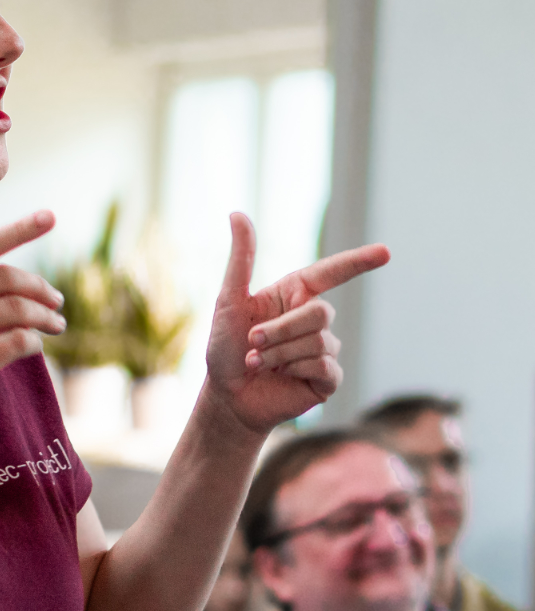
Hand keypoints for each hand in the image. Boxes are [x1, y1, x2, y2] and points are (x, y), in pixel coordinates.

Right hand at [0, 210, 64, 456]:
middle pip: (4, 277)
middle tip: (57, 300)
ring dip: (45, 315)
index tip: (51, 216)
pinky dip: (34, 342)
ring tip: (56, 324)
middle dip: (40, 287)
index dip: (19, 229)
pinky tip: (35, 346)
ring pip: (16, 309)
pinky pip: (18, 341)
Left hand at [205, 213, 388, 434]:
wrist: (227, 397)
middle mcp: (313, 320)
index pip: (332, 272)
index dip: (358, 262)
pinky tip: (282, 376)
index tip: (385, 252)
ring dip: (280, 353)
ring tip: (258, 362)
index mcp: (295, 295)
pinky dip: (296, 370)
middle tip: (252, 341)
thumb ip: (241, 259)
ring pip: (319, 342)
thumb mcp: (228, 300)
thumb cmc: (225, 348)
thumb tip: (237, 213)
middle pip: (321, 312)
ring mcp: (323, 349)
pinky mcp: (327, 379)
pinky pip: (326, 367)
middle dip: (282, 329)